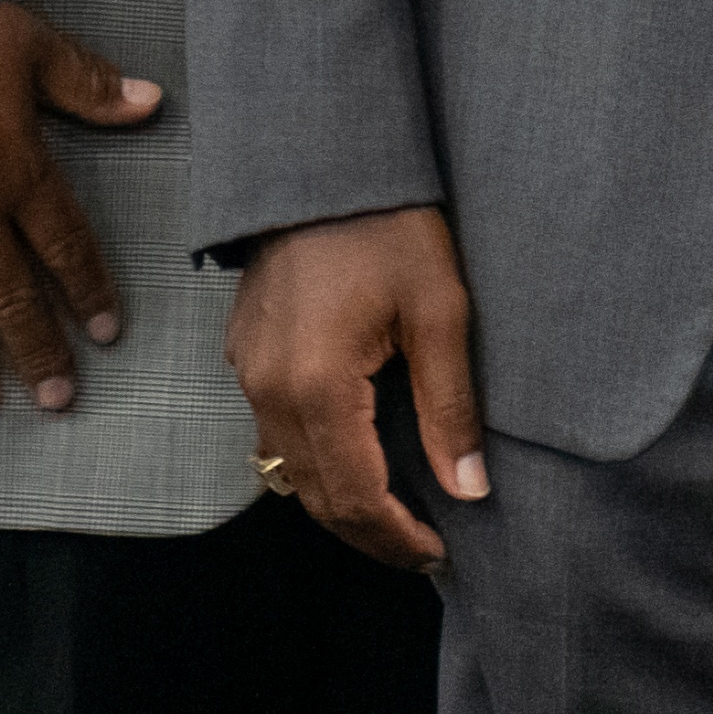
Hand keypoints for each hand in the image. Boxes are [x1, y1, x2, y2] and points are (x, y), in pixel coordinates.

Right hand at [229, 205, 487, 571]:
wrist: (320, 160)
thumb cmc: (389, 226)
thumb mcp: (440, 311)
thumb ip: (450, 408)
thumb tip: (469, 490)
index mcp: (318, 385)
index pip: (355, 497)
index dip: (397, 538)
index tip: (438, 554)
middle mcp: (269, 389)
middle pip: (316, 497)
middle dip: (368, 534)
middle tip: (421, 549)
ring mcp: (248, 371)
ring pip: (288, 470)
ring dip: (339, 503)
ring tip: (394, 515)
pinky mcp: (243, 353)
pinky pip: (273, 431)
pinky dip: (313, 461)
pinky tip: (356, 456)